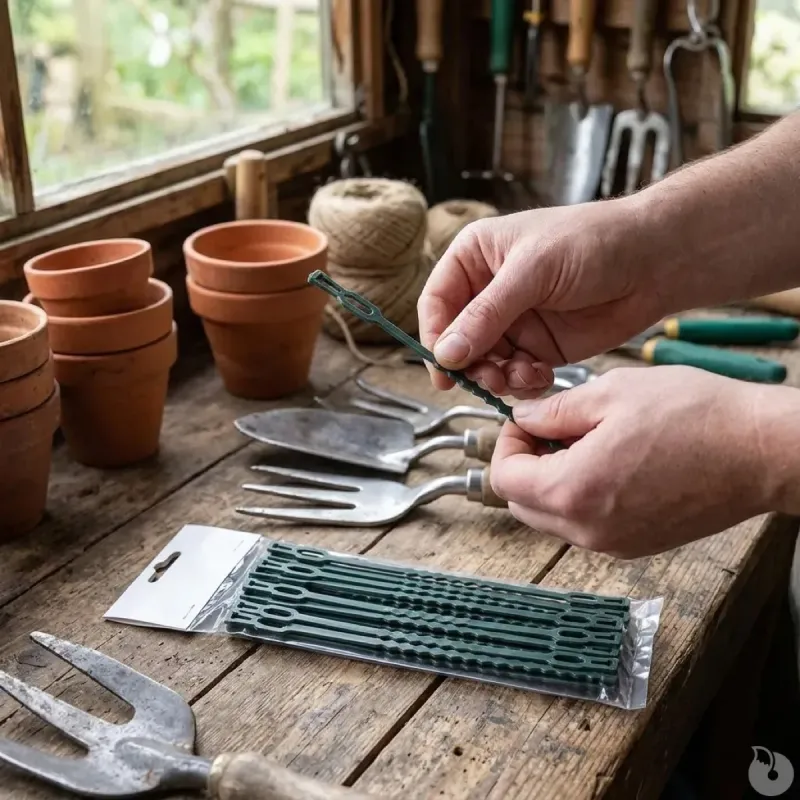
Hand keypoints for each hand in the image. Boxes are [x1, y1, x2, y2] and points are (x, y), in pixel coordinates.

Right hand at [417, 201, 661, 398]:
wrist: (654, 262)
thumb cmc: (592, 242)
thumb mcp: (532, 271)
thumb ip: (486, 315)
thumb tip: (446, 354)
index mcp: (475, 258)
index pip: (437, 303)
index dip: (435, 336)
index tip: (443, 368)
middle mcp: (488, 292)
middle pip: (457, 340)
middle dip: (469, 364)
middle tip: (486, 379)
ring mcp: (513, 322)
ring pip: (485, 362)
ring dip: (497, 376)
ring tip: (520, 376)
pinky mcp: (539, 347)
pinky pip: (515, 374)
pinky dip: (523, 382)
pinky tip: (541, 374)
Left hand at [490, 366, 773, 558]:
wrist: (761, 451)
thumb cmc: (695, 416)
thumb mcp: (611, 394)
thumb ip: (554, 411)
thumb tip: (524, 418)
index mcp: (574, 490)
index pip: (504, 478)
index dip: (506, 443)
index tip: (526, 420)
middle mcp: (588, 529)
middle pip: (522, 504)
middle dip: (524, 464)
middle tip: (550, 429)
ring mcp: (613, 543)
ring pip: (551, 518)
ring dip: (550, 481)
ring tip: (583, 443)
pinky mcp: (635, 545)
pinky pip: (584, 525)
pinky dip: (579, 497)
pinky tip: (608, 463)